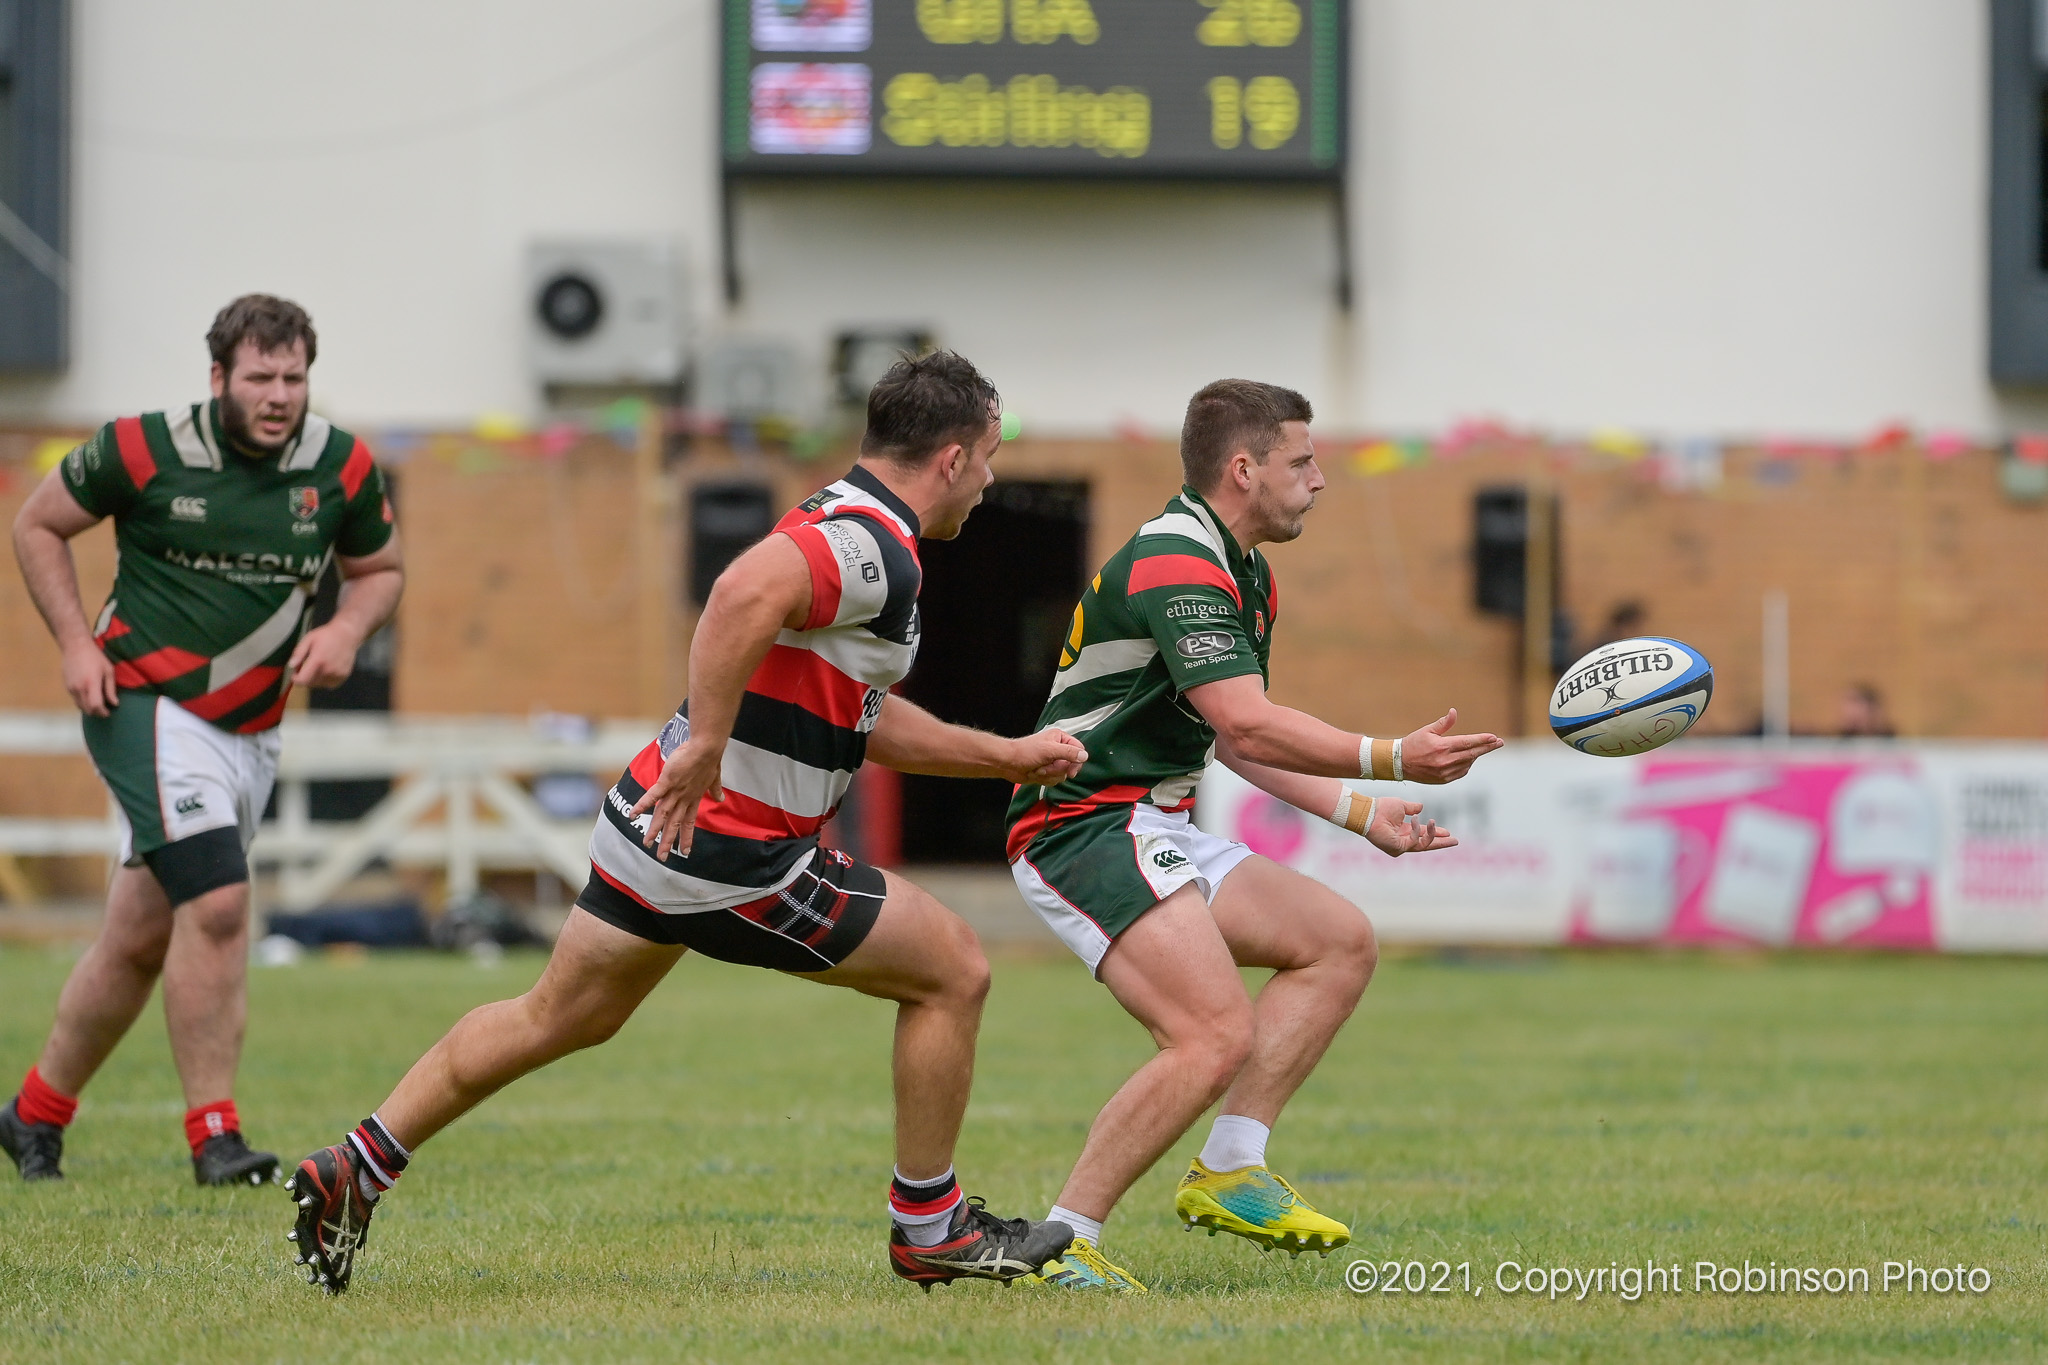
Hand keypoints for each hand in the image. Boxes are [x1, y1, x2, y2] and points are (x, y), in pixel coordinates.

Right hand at [61, 638, 117, 716]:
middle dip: (96, 712)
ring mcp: (70, 688)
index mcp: (91, 684)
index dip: (102, 712)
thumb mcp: (108, 671)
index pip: (95, 706)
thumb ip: (110, 689)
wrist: (75, 647)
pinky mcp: (66, 686)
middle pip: (87, 709)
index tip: (108, 712)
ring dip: (89, 708)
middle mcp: (79, 688)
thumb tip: (114, 703)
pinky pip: (75, 699)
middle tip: (104, 711)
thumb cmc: (95, 657)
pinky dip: (83, 702)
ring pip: (79, 705)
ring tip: (98, 704)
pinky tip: (89, 696)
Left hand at [288, 623, 363, 688]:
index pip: (303, 680)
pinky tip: (327, 670)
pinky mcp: (344, 676)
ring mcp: (337, 674)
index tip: (295, 674)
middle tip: (307, 668)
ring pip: (320, 685)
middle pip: (311, 684)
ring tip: (318, 668)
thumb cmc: (326, 635)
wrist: (347, 634)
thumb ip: (299, 653)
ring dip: (316, 680)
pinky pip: (330, 685)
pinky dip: (326, 681)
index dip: (296, 679)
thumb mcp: (309, 639)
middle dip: (305, 678)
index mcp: (318, 661)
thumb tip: (291, 665)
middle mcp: (328, 670)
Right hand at [629, 739, 723, 860]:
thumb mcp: (714, 778)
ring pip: (662, 815)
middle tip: (662, 857)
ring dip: (654, 830)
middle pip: (674, 824)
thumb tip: (720, 799)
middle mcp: (683, 798)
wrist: (707, 748)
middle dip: (668, 841)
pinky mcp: (667, 781)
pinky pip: (653, 795)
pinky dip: (643, 805)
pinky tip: (633, 814)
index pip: (689, 822)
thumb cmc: (709, 759)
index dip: (687, 837)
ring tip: (647, 843)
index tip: (685, 852)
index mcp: (693, 798)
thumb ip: (715, 790)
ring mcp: (675, 791)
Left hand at [1002, 727, 1088, 785]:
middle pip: (1071, 765)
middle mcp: (1059, 749)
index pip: (1079, 750)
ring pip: (1063, 774)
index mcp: (1061, 738)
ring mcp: (1053, 761)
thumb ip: (1069, 752)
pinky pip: (1055, 780)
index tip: (1070, 772)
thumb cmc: (1026, 752)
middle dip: (1057, 769)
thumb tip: (1085, 756)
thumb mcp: (1050, 750)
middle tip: (1046, 767)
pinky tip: (1035, 774)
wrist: (1008, 763)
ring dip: (1049, 775)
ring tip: (1038, 770)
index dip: (1076, 762)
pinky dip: (1045, 779)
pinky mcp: (1047, 771)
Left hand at [1366, 798, 1458, 857]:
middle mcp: (1403, 840)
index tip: (1447, 832)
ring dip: (1431, 835)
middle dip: (1441, 843)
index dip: (1435, 833)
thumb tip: (1421, 807)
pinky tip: (1415, 820)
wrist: (1369, 812)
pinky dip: (1417, 831)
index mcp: (1404, 831)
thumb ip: (1412, 808)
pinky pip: (1414, 842)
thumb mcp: (1401, 806)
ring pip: (1422, 845)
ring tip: (1433, 822)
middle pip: (1426, 844)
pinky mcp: (1397, 849)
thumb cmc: (1381, 808)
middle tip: (1455, 841)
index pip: (1423, 834)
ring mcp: (1400, 846)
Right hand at [1399, 708, 1502, 783]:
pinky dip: (1467, 764)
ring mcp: (1445, 772)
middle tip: (1500, 743)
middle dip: (1488, 748)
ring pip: (1468, 763)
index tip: (1494, 737)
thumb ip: (1443, 723)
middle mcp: (1445, 760)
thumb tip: (1454, 712)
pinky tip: (1469, 759)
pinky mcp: (1443, 780)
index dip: (1482, 740)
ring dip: (1476, 755)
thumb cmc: (1413, 744)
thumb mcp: (1427, 731)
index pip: (1468, 742)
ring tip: (1481, 748)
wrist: (1399, 763)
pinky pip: (1461, 772)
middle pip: (1473, 753)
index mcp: (1442, 746)